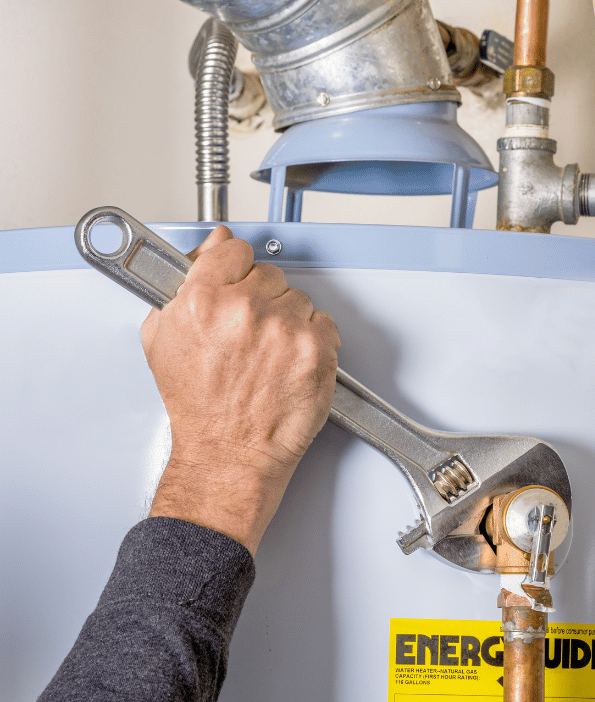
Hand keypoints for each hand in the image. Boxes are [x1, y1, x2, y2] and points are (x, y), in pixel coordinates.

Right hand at [141, 226, 339, 554]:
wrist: (229, 452)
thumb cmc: (199, 407)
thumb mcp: (163, 339)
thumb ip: (183, 286)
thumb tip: (209, 249)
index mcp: (204, 300)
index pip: (233, 249)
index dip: (236, 268)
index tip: (239, 280)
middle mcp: (245, 310)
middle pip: (268, 275)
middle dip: (261, 299)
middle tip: (251, 332)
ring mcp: (285, 329)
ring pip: (298, 299)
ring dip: (288, 321)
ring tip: (270, 353)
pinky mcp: (316, 349)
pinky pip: (324, 323)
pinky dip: (314, 340)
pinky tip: (292, 361)